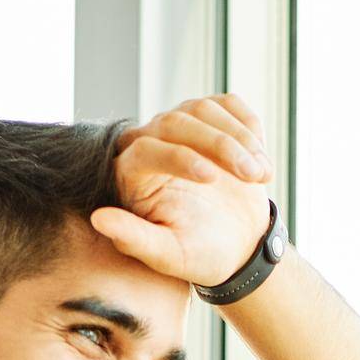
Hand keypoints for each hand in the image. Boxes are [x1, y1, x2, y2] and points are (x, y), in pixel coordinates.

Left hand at [89, 94, 274, 286]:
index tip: (211, 180)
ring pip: (205, 109)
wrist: (237, 247)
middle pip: (176, 121)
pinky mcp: (211, 120)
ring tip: (262, 175)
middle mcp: (152, 143)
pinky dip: (249, 126)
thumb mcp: (167, 256)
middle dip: (219, 145)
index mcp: (132, 175)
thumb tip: (98, 219)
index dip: (178, 158)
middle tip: (251, 177)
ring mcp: (183, 127)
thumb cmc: (198, 255)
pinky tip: (261, 158)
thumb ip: (133, 239)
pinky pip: (229, 104)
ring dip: (240, 139)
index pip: (147, 149)